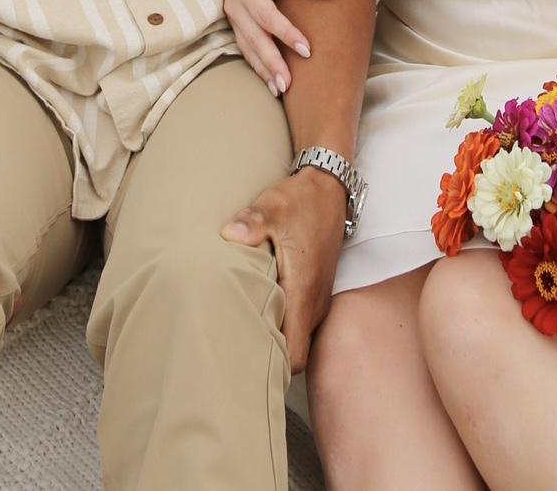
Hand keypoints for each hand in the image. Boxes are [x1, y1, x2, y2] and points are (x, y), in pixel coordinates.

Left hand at [220, 168, 346, 372]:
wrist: (327, 188)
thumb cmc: (300, 201)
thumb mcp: (273, 208)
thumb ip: (252, 223)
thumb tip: (230, 234)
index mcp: (303, 292)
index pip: (296, 354)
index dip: (276, 367)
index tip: (248, 365)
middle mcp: (314, 302)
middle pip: (296, 352)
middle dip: (271, 358)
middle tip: (235, 353)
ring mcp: (317, 297)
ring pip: (298, 335)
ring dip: (277, 337)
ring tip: (242, 332)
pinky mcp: (315, 288)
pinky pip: (300, 319)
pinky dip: (283, 321)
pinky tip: (259, 308)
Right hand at [223, 0, 336, 95]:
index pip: (268, 16)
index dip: (286, 33)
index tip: (307, 50)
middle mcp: (235, 4)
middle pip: (254, 38)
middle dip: (271, 62)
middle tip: (288, 84)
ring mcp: (232, 15)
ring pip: (247, 47)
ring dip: (263, 69)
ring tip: (280, 89)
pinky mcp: (235, 23)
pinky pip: (244, 47)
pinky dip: (257, 65)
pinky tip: (269, 81)